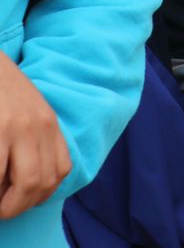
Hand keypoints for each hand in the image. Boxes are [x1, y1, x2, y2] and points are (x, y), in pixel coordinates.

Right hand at [0, 52, 72, 219]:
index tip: (23, 201)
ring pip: (25, 182)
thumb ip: (33, 138)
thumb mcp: (27, 109)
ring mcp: (16, 128)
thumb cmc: (1, 88)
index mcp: (49, 123)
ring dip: (6, 203)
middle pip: (42, 182)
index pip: (60, 170)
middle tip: (2, 211)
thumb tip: (30, 180)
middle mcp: (38, 126)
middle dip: (19, 206)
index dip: (42, 194)